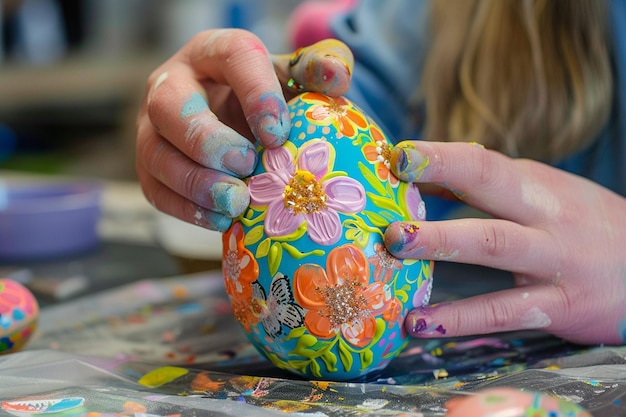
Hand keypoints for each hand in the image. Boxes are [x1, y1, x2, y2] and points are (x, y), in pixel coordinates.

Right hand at [136, 29, 352, 230]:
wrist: (236, 122)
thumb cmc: (265, 99)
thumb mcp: (290, 78)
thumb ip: (315, 71)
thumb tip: (336, 78)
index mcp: (214, 52)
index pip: (231, 57)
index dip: (255, 93)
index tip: (279, 133)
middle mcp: (172, 85)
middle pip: (169, 106)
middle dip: (207, 140)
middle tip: (246, 165)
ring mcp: (153, 128)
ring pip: (154, 153)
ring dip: (195, 183)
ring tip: (236, 203)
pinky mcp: (150, 166)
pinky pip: (155, 190)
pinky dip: (187, 209)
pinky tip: (221, 220)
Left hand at [385, 141, 625, 344]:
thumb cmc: (581, 226)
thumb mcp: (540, 195)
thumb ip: (484, 187)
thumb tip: (420, 179)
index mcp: (535, 185)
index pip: (483, 161)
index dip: (441, 156)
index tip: (397, 155)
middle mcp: (544, 216)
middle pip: (490, 190)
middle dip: (440, 183)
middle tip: (388, 182)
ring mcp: (553, 260)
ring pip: (494, 245)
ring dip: (441, 242)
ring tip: (395, 247)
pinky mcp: (559, 306)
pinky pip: (504, 311)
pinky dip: (460, 319)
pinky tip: (420, 322)